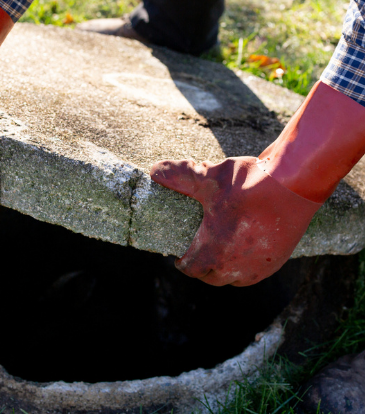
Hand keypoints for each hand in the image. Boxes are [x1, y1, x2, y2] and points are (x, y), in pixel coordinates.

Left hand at [150, 157, 320, 285]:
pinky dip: (243, 266)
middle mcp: (236, 267)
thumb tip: (155, 171)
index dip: (182, 263)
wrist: (295, 184)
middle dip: (201, 268)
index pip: (191, 269)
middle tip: (196, 253)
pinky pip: (253, 272)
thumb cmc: (249, 183)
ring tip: (217, 253)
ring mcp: (259, 267)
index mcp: (214, 251)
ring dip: (222, 270)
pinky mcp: (277, 260)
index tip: (179, 257)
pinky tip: (241, 250)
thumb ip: (179, 176)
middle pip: (211, 277)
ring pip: (233, 279)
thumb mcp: (208, 178)